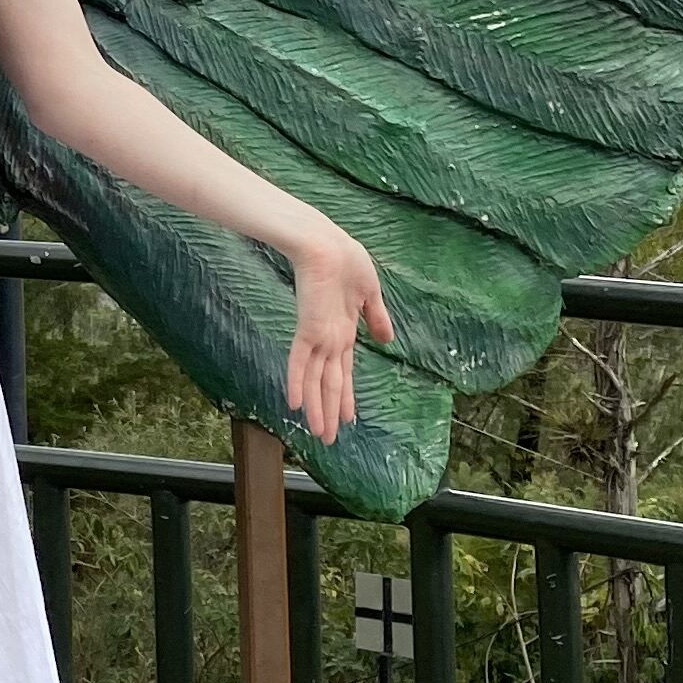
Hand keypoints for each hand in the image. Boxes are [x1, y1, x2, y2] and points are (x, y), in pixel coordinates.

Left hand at [281, 218, 393, 446]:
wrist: (327, 243)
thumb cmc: (347, 260)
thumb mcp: (370, 292)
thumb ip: (377, 318)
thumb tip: (388, 340)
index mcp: (343, 331)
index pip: (343, 372)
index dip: (346, 395)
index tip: (348, 418)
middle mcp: (329, 340)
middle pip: (330, 384)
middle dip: (330, 412)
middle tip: (327, 439)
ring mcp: (317, 336)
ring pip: (317, 381)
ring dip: (317, 409)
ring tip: (318, 435)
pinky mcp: (307, 329)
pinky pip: (300, 361)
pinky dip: (297, 382)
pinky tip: (295, 404)